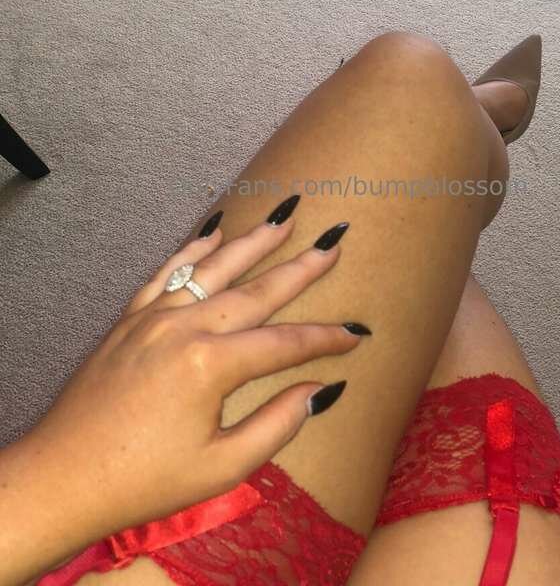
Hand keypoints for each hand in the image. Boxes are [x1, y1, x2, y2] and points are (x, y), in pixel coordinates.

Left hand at [0, 201, 366, 584]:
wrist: (63, 477)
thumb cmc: (145, 480)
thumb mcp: (222, 467)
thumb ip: (277, 424)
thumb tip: (320, 390)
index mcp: (211, 366)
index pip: (285, 344)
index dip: (325, 339)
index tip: (356, 334)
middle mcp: (184, 328)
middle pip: (256, 291)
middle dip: (300, 268)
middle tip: (333, 242)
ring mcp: (153, 318)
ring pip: (213, 269)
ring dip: (252, 243)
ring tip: (283, 218)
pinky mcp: (129, 319)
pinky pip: (166, 273)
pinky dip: (192, 250)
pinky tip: (212, 232)